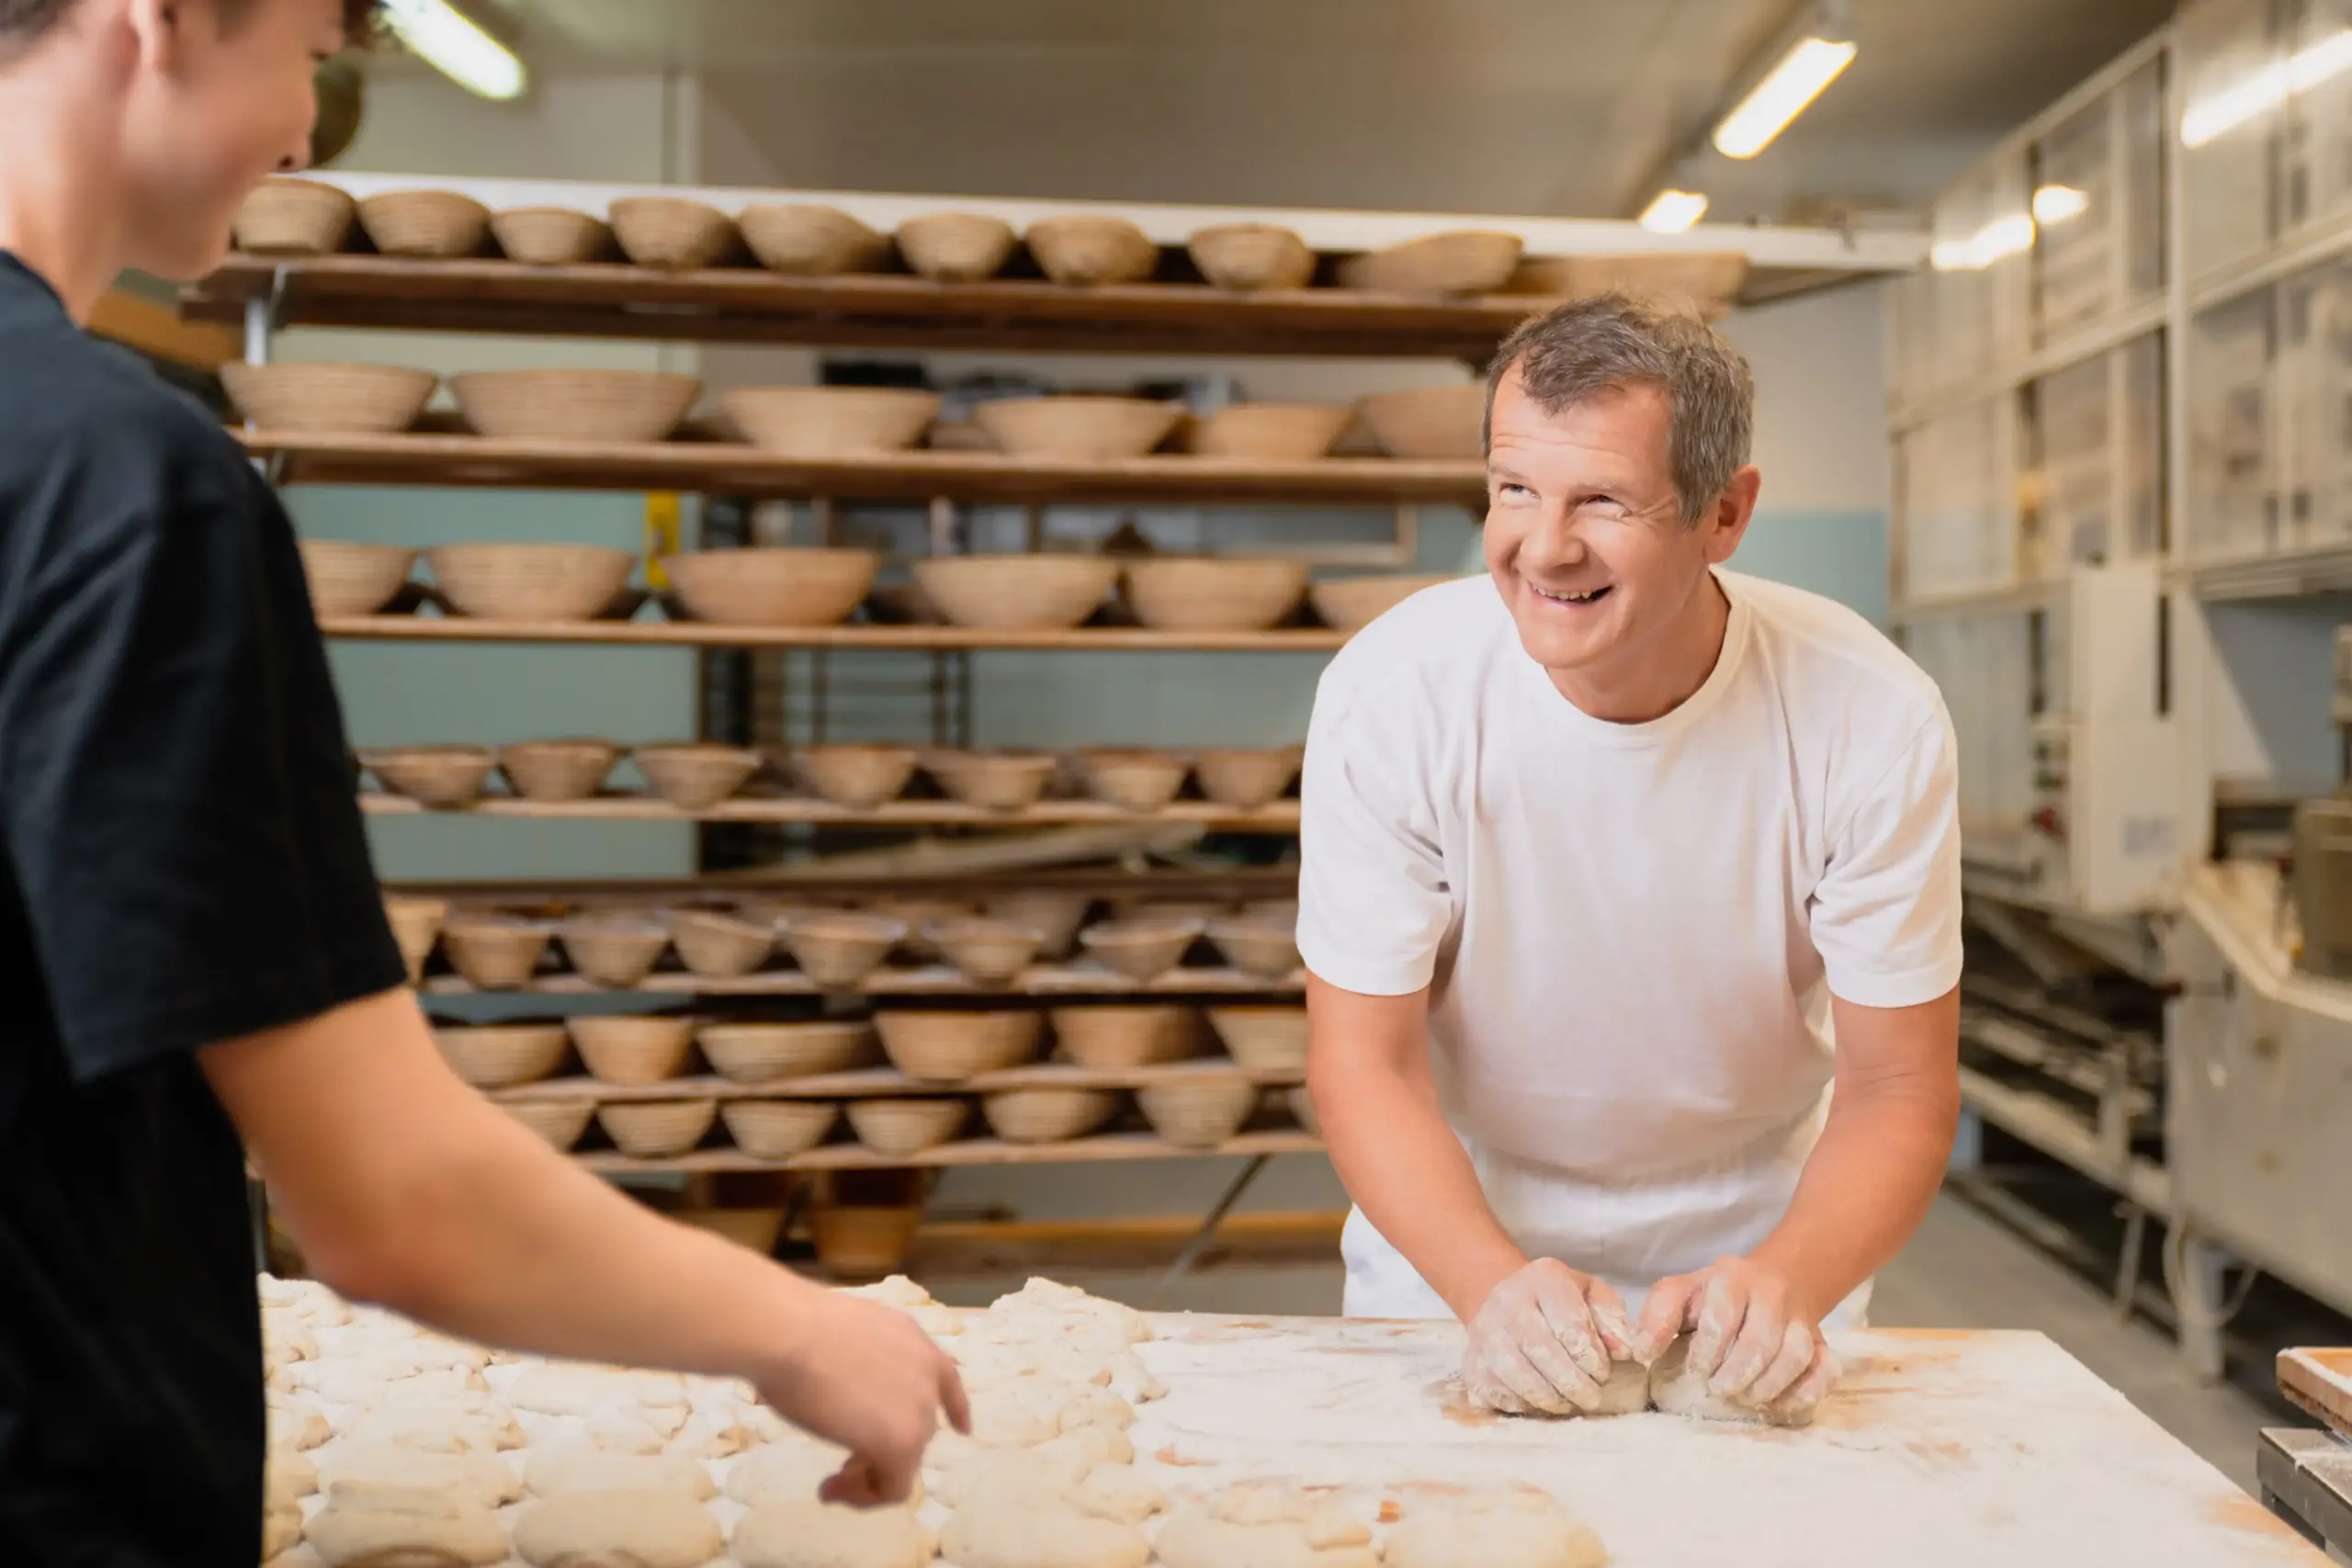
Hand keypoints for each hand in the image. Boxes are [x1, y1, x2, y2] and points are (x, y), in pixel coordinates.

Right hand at [755, 1289, 970, 1504]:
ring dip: (871, 1474)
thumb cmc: (794, 1329)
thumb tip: (838, 1382)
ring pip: (907, 1457)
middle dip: (882, 1446)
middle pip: (918, 1424)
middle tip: (844, 1463)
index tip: (962, 1428)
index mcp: (912, 1340)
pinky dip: (865, 1496)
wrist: (790, 1334)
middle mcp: (926, 1372)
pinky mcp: (902, 1443)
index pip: (949, 1379)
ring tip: (833, 1481)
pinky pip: (893, 1487)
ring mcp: (919, 1409)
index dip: (956, 1408)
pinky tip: (832, 1491)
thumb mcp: (842, 1339)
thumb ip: (859, 1365)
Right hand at [1461, 1258, 1635, 1415]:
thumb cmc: (1560, 1302)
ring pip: (1518, 1375)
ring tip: (1569, 1403)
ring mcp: (1484, 1331)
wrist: (1506, 1299)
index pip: (1570, 1324)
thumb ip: (1613, 1319)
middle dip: (1575, 1383)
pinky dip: (1523, 1405)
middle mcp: (1507, 1299)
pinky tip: (1540, 1403)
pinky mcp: (1471, 1360)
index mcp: (1544, 1277)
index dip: (1592, 1357)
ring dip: (1550, 1398)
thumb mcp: (1592, 1295)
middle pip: (1544, 1351)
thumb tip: (1624, 1352)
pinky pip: (1497, 1392)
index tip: (1603, 1372)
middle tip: (1592, 1398)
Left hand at [1632, 1255, 1837, 1411]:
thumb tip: (1639, 1353)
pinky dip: (1803, 1394)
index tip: (1697, 1370)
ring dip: (1766, 1386)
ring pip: (1794, 1356)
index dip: (1707, 1352)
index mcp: (1732, 1278)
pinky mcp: (1824, 1345)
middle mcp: (1772, 1295)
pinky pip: (1825, 1372)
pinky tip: (1778, 1403)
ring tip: (1744, 1397)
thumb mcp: (1681, 1291)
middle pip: (1760, 1342)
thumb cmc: (1718, 1295)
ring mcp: (1802, 1321)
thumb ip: (1657, 1315)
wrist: (1779, 1279)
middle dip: (1734, 1375)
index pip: (1721, 1318)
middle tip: (1719, 1389)